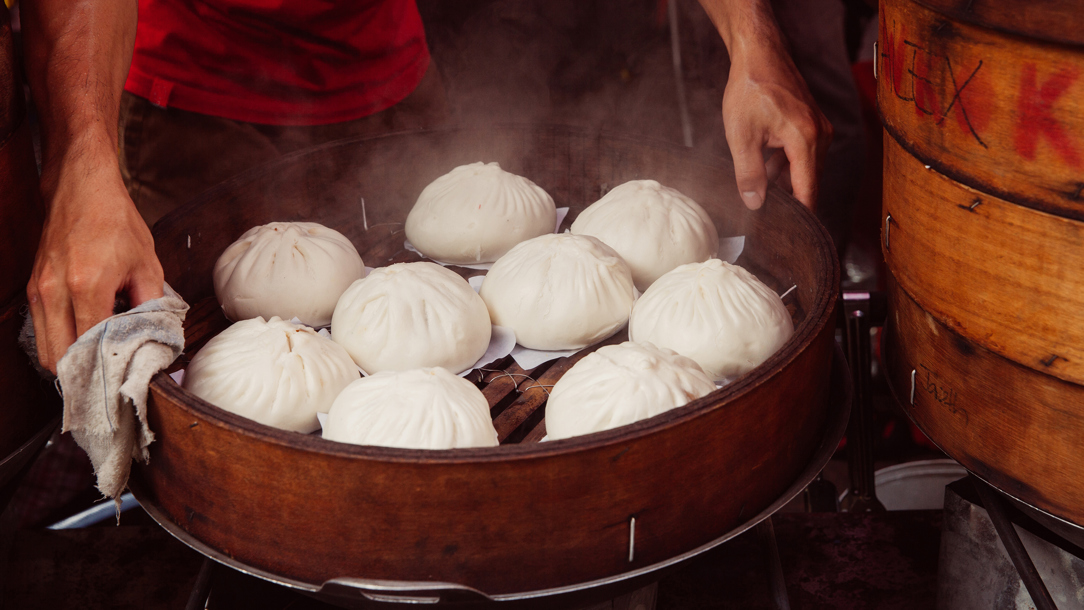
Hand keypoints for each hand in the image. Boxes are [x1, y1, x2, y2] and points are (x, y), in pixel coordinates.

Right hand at [27, 153, 163, 373]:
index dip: (110, 366)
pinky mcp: (33, 288)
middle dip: (86, 373)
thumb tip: (157, 337)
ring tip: (100, 363)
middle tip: (111, 379)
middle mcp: (54, 291)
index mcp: (86, 285)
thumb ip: (152, 305)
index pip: (91, 346)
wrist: (81, 188)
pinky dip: (61, 343)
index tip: (128, 376)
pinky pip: (42, 330)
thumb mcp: (147, 264)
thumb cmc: (116, 222)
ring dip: (71, 361)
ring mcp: (38, 290)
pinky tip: (86, 340)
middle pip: (59, 357)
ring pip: (46, 349)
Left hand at [722, 48, 831, 210]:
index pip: (808, 191)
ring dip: (782, 179)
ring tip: (757, 184)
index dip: (800, 215)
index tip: (792, 235)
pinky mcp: (812, 124)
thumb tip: (755, 205)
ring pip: (803, 169)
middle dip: (787, 198)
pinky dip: (784, 164)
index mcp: (805, 140)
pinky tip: (763, 164)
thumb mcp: (741, 137)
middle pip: (807, 182)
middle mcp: (819, 135)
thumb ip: (749, 174)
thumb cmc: (750, 90)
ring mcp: (818, 129)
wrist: (759, 54)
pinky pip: (802, 155)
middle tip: (764, 213)